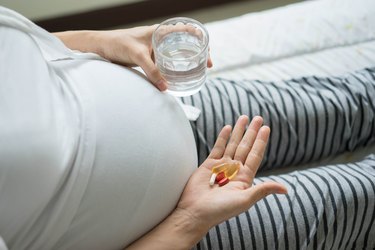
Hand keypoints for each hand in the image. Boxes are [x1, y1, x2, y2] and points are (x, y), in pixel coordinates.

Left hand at [55, 26, 212, 90]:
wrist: (100, 47)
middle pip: (184, 43)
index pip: (185, 30)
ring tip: (197, 72)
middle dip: (198, 52)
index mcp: (159, 31)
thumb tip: (165, 88)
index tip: (208, 50)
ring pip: (176, 54)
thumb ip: (151, 71)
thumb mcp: (136, 55)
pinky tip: (178, 78)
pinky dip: (174, 69)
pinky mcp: (149, 59)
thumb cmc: (117, 43)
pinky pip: (166, 63)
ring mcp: (154, 49)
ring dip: (187, 62)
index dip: (199, 38)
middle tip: (207, 64)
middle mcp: (159, 39)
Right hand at [126, 115, 286, 249]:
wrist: (195, 212)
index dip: (261, 142)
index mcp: (245, 178)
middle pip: (246, 146)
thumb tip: (285, 189)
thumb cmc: (220, 210)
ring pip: (233, 144)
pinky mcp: (208, 165)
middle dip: (252, 132)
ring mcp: (221, 166)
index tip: (267, 129)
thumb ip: (263, 190)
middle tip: (259, 118)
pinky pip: (218, 147)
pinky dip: (223, 137)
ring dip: (239, 131)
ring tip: (244, 118)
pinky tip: (228, 127)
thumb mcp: (244, 200)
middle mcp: (234, 170)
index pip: (255, 155)